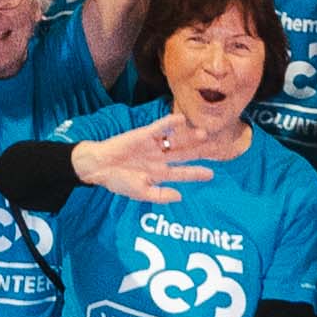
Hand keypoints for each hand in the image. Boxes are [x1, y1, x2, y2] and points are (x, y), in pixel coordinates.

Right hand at [62, 120, 216, 205]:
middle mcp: (159, 158)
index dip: (196, 173)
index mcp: (159, 173)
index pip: (182, 173)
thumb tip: (181, 196)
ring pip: (175, 141)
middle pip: (184, 154)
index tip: (211, 174)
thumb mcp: (140, 193)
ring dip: (189, 138)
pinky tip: (181, 120)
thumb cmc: (118, 181)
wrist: (99, 166)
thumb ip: (160, 195)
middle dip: (199, 152)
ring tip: (204, 134)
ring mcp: (153, 146)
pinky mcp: (144, 135)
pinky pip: (159, 128)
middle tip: (216, 148)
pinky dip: (170, 124)